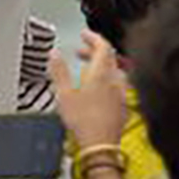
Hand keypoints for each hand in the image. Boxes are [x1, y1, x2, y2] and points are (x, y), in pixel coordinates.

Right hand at [50, 31, 129, 148]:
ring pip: (114, 71)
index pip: (103, 45)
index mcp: (102, 73)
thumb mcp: (64, 94)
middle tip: (80, 52)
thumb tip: (54, 54)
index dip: (93, 37)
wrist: (101, 145)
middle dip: (94, 51)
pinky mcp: (124, 105)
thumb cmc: (83, 121)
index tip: (84, 34)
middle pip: (109, 57)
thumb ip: (59, 71)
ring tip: (86, 70)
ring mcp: (122, 92)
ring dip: (100, 66)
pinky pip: (117, 85)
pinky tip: (97, 90)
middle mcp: (116, 79)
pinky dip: (107, 80)